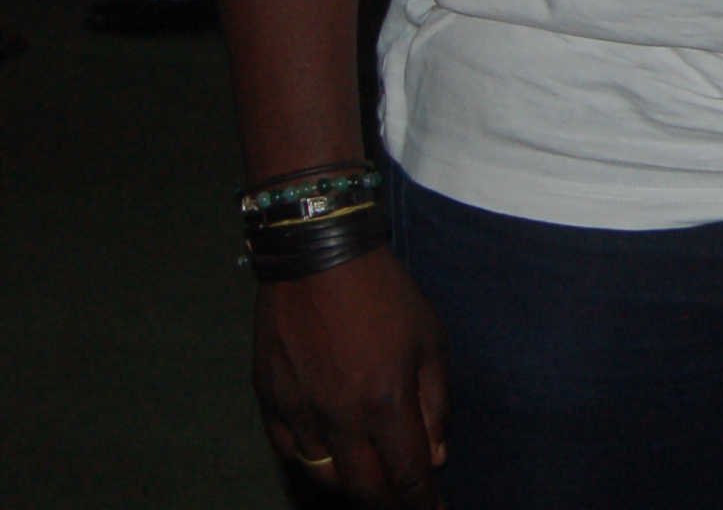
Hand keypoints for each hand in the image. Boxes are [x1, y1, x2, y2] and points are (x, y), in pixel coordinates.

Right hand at [252, 252, 449, 505]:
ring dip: (352, 486)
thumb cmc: (384, 293)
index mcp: (384, 401)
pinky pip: (292, 452)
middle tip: (407, 504)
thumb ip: (434, 402)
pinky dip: (315, 463)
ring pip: (323, 476)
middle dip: (389, 503)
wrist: (316, 257)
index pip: (406, 474)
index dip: (422, 500)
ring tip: (373, 483)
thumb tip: (435, 456)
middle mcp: (338, 417)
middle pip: (363, 488)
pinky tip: (333, 458)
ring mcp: (298, 413)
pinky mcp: (269, 402)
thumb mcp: (429, 339)